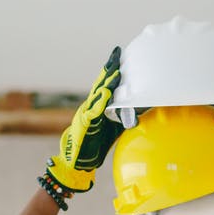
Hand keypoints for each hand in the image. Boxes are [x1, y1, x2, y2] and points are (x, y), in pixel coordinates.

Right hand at [46, 46, 122, 191]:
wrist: (77, 161)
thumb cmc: (93, 145)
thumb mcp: (112, 129)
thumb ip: (121, 119)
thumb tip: (136, 113)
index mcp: (97, 107)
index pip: (106, 86)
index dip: (113, 72)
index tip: (120, 58)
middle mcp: (91, 106)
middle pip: (101, 84)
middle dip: (109, 69)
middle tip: (117, 53)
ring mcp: (87, 113)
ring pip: (98, 94)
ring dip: (107, 82)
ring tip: (116, 70)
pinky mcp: (85, 124)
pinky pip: (94, 111)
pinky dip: (100, 102)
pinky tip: (107, 94)